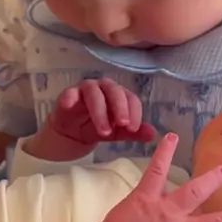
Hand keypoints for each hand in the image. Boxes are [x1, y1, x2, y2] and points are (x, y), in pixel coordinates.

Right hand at [24, 79, 155, 160]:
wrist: (73, 134)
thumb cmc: (97, 127)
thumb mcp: (117, 133)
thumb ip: (133, 133)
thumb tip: (153, 134)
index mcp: (119, 94)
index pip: (131, 99)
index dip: (134, 113)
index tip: (134, 129)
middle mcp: (104, 87)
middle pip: (115, 92)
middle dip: (120, 108)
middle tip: (123, 125)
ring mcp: (85, 89)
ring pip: (94, 93)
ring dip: (100, 112)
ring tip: (103, 131)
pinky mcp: (68, 94)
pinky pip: (69, 93)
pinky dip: (70, 97)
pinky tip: (69, 103)